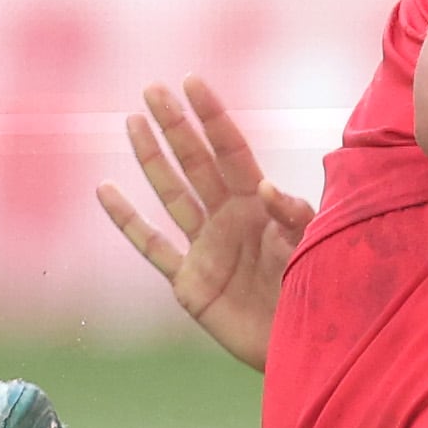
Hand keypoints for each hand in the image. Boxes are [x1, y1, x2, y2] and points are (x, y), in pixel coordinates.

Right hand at [96, 76, 315, 372]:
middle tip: (152, 89)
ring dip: (152, 158)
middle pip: (196, 163)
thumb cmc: (321, 292)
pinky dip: (127, 220)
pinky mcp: (189, 284)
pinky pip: (152, 246)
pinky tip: (106, 190)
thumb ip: (292, 216)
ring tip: (132, 121)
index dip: (212, 117)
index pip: (232, 150)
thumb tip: (263, 186)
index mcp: (261, 205)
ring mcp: (206, 249)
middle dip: (176, 126)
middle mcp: (230, 220)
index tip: (192, 82)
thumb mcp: (315, 246)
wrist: (307, 345)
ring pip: (171, 194)